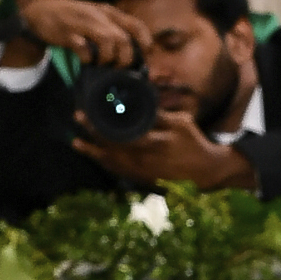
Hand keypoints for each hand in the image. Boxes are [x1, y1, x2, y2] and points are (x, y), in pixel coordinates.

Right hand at [0, 0, 145, 70]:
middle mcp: (98, 16)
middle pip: (123, 39)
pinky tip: (85, 61)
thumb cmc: (72, 18)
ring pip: (108, 41)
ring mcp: (82, 23)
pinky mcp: (67, 33)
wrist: (39, 11)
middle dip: (125, 57)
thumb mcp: (95, 17)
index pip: (135, 25)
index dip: (144, 42)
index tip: (144, 55)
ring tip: (102, 64)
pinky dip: (87, 58)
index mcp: (108, 12)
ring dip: (108, 58)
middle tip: (118, 66)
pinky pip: (83, 48)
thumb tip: (132, 53)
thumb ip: (112, 29)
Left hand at [74, 107, 255, 189]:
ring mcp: (141, 169)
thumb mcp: (181, 123)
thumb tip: (139, 102)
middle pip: (111, 144)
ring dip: (93, 151)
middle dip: (92, 131)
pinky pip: (119, 171)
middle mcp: (143, 157)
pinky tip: (94, 156)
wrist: (203, 169)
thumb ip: (158, 115)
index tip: (92, 109)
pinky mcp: (142, 177)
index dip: (104, 121)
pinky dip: (105, 163)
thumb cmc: (193, 142)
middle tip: (78, 116)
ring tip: (76, 142)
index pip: (121, 131)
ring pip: (111, 160)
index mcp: (152, 142)